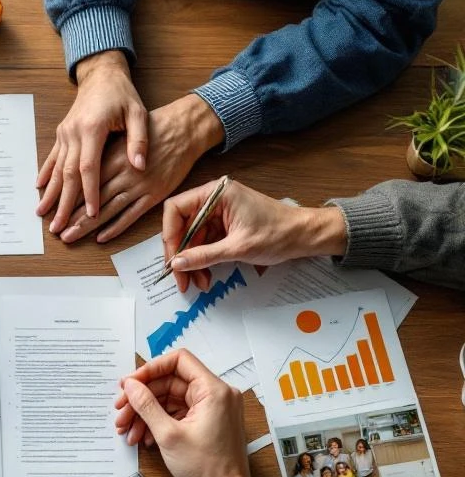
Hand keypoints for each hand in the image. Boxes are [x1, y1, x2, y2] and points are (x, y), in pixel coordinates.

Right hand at [38, 51, 146, 229]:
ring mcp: (65, 134)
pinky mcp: (63, 134)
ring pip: (56, 169)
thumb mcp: (137, 113)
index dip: (89, 193)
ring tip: (42, 215)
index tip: (91, 215)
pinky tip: (39, 188)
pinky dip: (46, 174)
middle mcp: (74, 133)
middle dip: (63, 203)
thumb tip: (140, 166)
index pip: (89, 168)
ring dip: (50, 194)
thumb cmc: (122, 94)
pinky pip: (53, 158)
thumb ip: (138, 140)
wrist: (101, 74)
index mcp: (93, 128)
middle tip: (58, 227)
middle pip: (68, 175)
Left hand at [58, 94, 224, 244]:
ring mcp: (139, 186)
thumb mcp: (123, 135)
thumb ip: (104, 153)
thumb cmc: (153, 129)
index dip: (68, 196)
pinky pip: (131, 215)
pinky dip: (116, 227)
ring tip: (70, 236)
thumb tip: (80, 166)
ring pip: (108, 209)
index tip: (53, 207)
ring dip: (88, 225)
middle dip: (72, 216)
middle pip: (92, 198)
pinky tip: (101, 237)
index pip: (84, 181)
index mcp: (113, 157)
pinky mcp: (154, 195)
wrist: (184, 129)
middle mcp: (124, 173)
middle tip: (56, 229)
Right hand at [114, 349, 272, 476]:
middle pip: (170, 382)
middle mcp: (217, 394)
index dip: (150, 369)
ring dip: (147, 412)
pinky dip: (159, 421)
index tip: (131, 383)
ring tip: (128, 428)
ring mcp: (212, 408)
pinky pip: (178, 412)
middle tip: (122, 410)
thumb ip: (146, 405)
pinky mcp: (208, 420)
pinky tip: (143, 435)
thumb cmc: (207, 469)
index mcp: (214, 390)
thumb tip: (131, 386)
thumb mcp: (168, 435)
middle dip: (143, 397)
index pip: (179, 361)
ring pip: (170, 399)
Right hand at [162, 180, 349, 291]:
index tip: (172, 258)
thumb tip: (176, 264)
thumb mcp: (238, 248)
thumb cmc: (278, 233)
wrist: (305, 236)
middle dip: (181, 254)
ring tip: (198, 282)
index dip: (170, 235)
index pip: (176, 209)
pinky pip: (205, 242)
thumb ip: (204, 255)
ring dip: (192, 261)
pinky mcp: (224, 225)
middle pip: (182, 226)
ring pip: (192, 238)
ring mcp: (218, 212)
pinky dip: (203, 260)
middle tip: (181, 279)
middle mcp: (213, 199)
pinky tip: (205, 275)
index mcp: (216, 193)